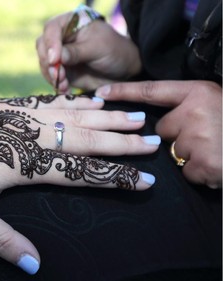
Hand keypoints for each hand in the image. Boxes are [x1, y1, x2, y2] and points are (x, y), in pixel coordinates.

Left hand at [0, 91, 159, 273]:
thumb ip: (1, 238)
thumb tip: (33, 265)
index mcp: (25, 164)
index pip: (80, 172)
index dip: (113, 176)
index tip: (142, 179)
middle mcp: (32, 136)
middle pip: (88, 139)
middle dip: (122, 143)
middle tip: (152, 142)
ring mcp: (25, 116)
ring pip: (77, 116)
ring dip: (108, 118)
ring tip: (134, 116)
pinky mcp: (15, 105)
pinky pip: (55, 103)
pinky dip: (78, 103)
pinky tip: (93, 100)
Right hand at [36, 11, 141, 93]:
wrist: (124, 71)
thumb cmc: (115, 51)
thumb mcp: (98, 48)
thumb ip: (76, 52)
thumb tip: (56, 57)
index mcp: (71, 23)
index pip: (52, 28)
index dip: (51, 43)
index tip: (54, 59)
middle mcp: (62, 37)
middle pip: (43, 46)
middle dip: (48, 63)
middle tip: (58, 75)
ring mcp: (60, 55)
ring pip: (44, 64)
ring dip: (51, 76)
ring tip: (64, 85)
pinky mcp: (62, 71)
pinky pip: (51, 77)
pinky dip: (56, 84)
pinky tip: (65, 89)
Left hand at [96, 80, 221, 188]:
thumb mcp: (214, 105)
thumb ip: (187, 108)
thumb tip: (156, 125)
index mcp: (198, 92)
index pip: (151, 90)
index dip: (124, 92)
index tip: (99, 93)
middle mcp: (196, 110)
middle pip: (162, 128)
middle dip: (178, 136)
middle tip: (208, 137)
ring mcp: (200, 137)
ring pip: (174, 152)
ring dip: (191, 156)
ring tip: (217, 151)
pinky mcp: (205, 162)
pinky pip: (187, 171)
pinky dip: (201, 173)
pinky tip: (219, 166)